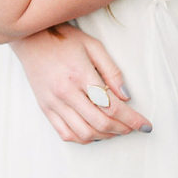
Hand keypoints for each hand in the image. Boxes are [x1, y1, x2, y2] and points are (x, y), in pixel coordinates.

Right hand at [11, 23, 152, 143]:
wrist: (31, 39)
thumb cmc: (64, 39)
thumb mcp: (93, 46)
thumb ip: (111, 71)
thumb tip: (126, 96)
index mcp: (80, 75)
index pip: (111, 106)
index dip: (132, 118)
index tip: (145, 125)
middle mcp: (66, 93)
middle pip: (100, 122)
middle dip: (122, 129)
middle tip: (133, 128)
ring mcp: (53, 103)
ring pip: (84, 133)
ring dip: (105, 136)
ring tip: (117, 130)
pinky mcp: (45, 109)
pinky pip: (66, 134)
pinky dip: (83, 138)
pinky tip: (94, 132)